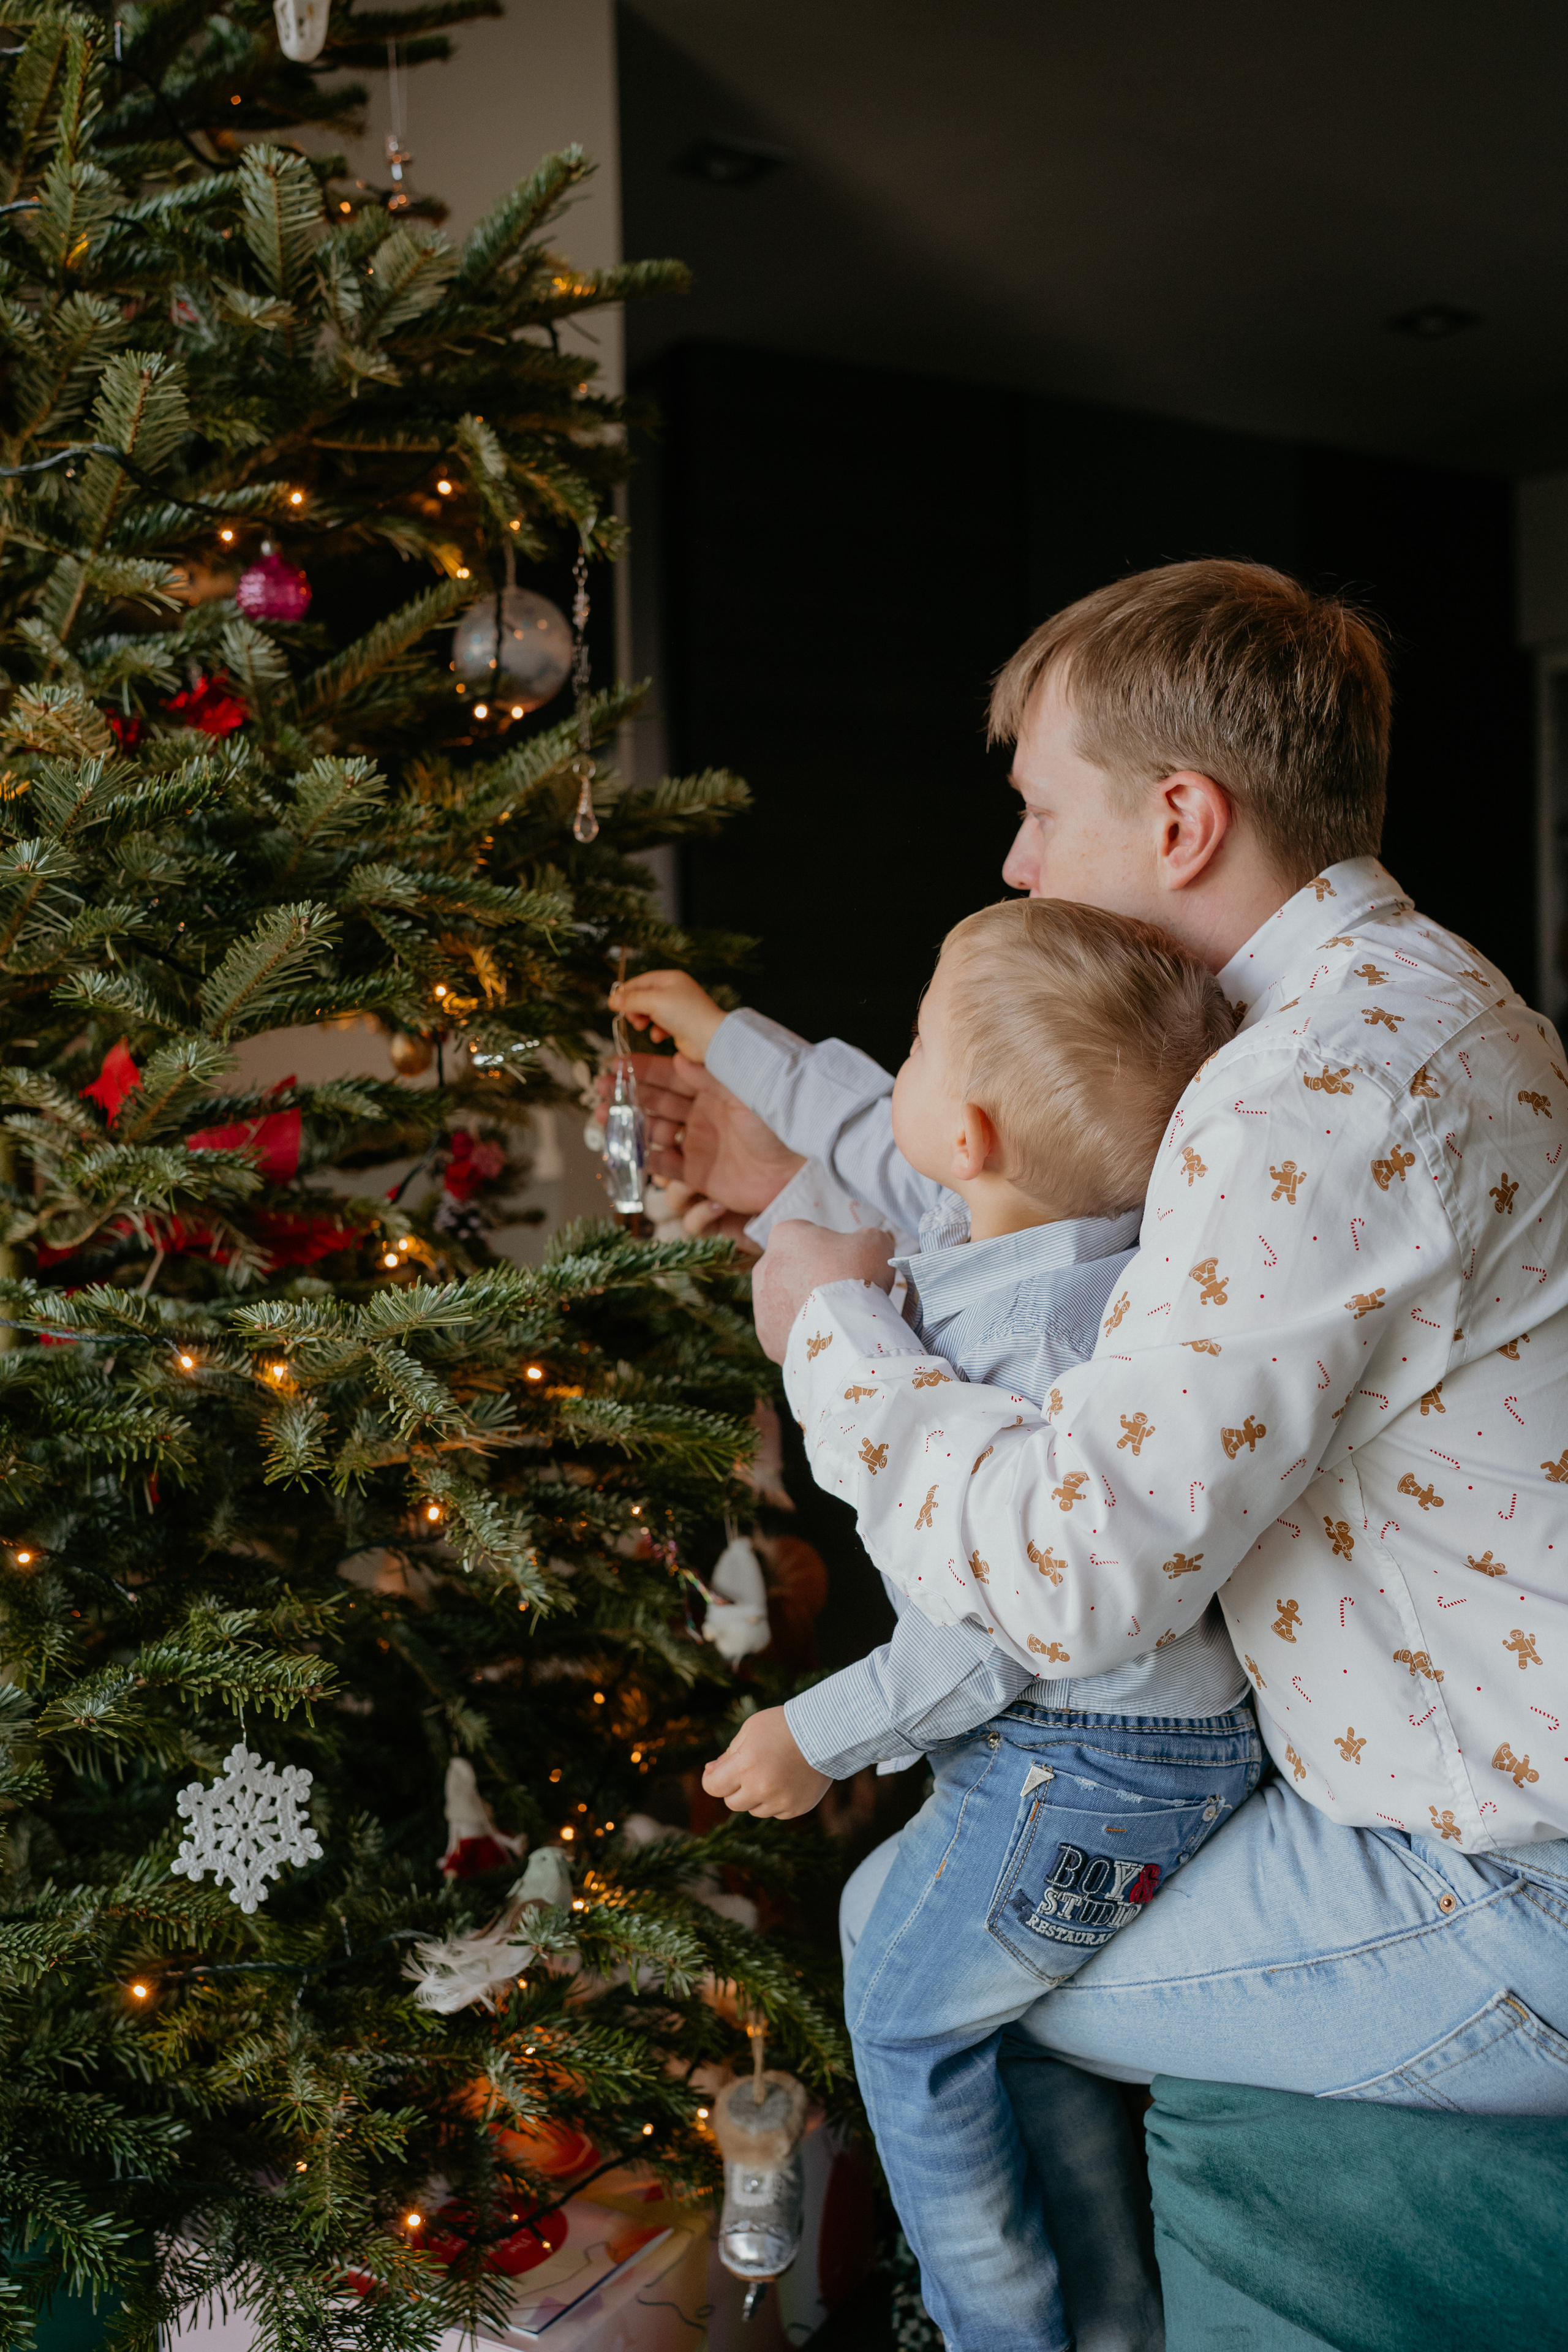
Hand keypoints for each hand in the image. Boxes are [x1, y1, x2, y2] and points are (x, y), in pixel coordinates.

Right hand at [598, 1052, 804, 1213]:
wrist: (801, 1167)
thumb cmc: (779, 1123)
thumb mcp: (742, 1091)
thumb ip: (708, 1076)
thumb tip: (677, 1057)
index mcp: (713, 1089)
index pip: (669, 1076)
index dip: (641, 1071)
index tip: (613, 1065)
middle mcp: (703, 1115)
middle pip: (656, 1103)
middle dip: (626, 1096)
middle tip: (598, 1091)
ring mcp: (700, 1145)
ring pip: (654, 1133)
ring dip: (627, 1125)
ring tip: (601, 1118)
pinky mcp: (700, 1175)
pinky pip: (665, 1165)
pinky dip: (644, 1158)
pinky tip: (624, 1149)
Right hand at [608, 969, 725, 1062]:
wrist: (709, 1038)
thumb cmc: (684, 1014)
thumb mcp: (654, 1002)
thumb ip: (631, 1000)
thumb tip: (612, 999)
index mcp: (671, 979)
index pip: (642, 980)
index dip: (626, 991)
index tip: (614, 1003)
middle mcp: (675, 991)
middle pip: (645, 996)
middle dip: (635, 1007)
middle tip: (631, 1018)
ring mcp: (678, 1009)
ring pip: (651, 1012)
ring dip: (643, 1019)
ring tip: (642, 1026)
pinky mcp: (680, 1025)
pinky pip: (661, 1025)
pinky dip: (656, 1030)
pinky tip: (658, 1036)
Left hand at [702, 1704, 831, 1818]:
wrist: (826, 1731)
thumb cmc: (784, 1725)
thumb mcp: (751, 1729)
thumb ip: (729, 1753)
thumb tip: (712, 1772)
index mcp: (744, 1765)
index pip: (713, 1787)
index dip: (712, 1779)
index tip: (717, 1772)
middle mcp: (761, 1788)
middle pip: (732, 1803)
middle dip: (735, 1788)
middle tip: (749, 1769)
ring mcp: (780, 1801)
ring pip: (754, 1811)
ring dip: (757, 1796)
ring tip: (772, 1772)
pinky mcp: (797, 1808)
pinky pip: (776, 1813)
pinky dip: (777, 1801)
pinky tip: (787, 1780)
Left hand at [752, 1219, 896, 1362]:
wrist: (844, 1330)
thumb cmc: (855, 1276)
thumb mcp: (874, 1242)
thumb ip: (865, 1237)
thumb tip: (863, 1245)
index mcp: (785, 1236)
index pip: (807, 1235)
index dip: (830, 1248)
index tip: (846, 1263)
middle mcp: (764, 1267)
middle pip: (793, 1269)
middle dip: (813, 1277)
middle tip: (841, 1291)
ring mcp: (761, 1304)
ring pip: (786, 1301)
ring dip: (805, 1306)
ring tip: (835, 1317)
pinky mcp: (767, 1335)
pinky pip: (787, 1331)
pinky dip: (803, 1333)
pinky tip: (825, 1336)